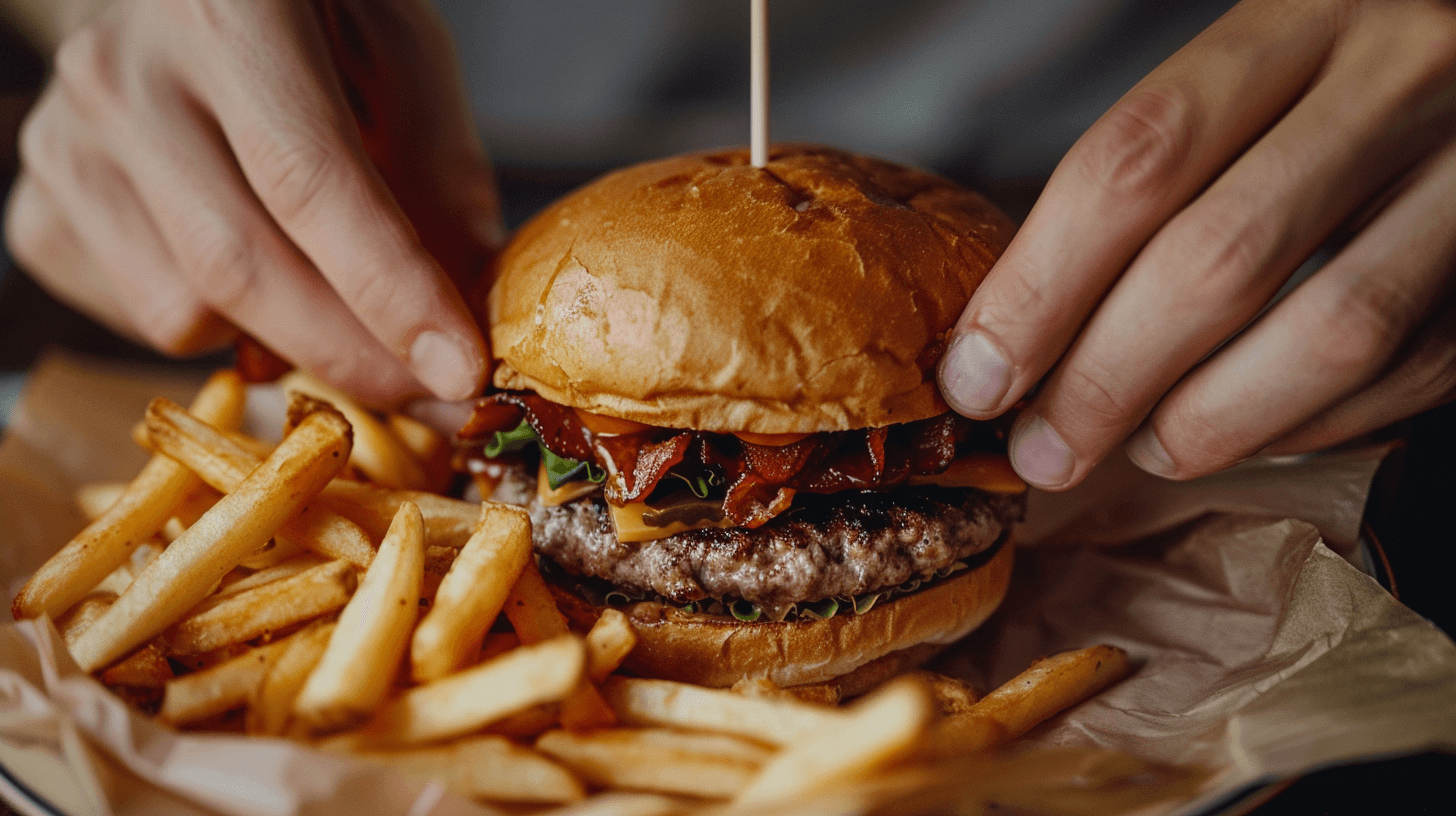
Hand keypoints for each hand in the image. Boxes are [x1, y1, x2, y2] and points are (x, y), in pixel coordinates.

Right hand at [4, 0, 500, 405]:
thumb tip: (472, 309)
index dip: (391, 293)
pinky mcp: (37, 212)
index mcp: (225, 13)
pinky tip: (248, 259)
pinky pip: (145, 321)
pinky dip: (220, 325)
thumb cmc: (304, 15)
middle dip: (355, 357)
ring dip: (284, 334)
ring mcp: (63, 147)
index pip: (310, 182)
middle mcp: (120, 76)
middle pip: (241, 269)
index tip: (460, 372)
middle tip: (438, 396)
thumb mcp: (399, 51)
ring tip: (327, 279)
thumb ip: (440, 173)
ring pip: (187, 315)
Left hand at [938, 0, 1455, 488]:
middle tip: (1041, 449)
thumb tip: (1016, 331)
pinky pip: (1407, 372)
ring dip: (1206, 423)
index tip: (980, 373)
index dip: (1041, 286)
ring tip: (1139, 450)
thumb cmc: (1343, 74)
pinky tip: (1242, 430)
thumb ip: (1153, 171)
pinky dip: (1307, 424)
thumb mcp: (1251, 71)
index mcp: (1299, 19)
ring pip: (1326, 335)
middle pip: (1216, 261)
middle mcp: (1397, 83)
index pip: (1136, 162)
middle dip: (1104, 380)